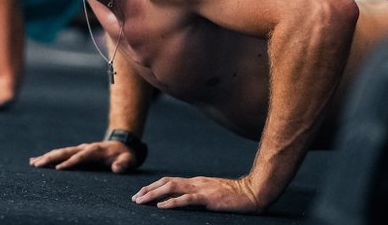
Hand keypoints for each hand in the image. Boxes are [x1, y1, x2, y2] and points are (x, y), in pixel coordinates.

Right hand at [29, 140, 138, 172]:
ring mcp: (79, 150)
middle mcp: (84, 148)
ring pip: (60, 152)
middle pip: (65, 152)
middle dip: (52, 158)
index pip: (80, 157)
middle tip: (38, 164)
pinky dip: (48, 157)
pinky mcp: (75, 154)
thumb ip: (124, 163)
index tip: (59, 168)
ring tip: (33, 162)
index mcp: (95, 150)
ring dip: (47, 157)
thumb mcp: (128, 159)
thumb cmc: (124, 155)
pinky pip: (60, 155)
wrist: (121, 145)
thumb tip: (117, 168)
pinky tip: (36, 161)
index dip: (70, 162)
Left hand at [131, 175, 263, 213]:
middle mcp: (195, 182)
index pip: (169, 181)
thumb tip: (185, 201)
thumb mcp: (213, 193)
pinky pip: (187, 199)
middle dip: (148, 189)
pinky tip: (161, 206)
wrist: (252, 192)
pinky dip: (172, 202)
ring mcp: (201, 189)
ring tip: (141, 201)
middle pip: (166, 182)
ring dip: (154, 194)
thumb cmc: (235, 196)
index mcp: (196, 182)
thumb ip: (199, 195)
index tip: (141, 193)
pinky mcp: (208, 198)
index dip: (154, 186)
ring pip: (172, 188)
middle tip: (135, 198)